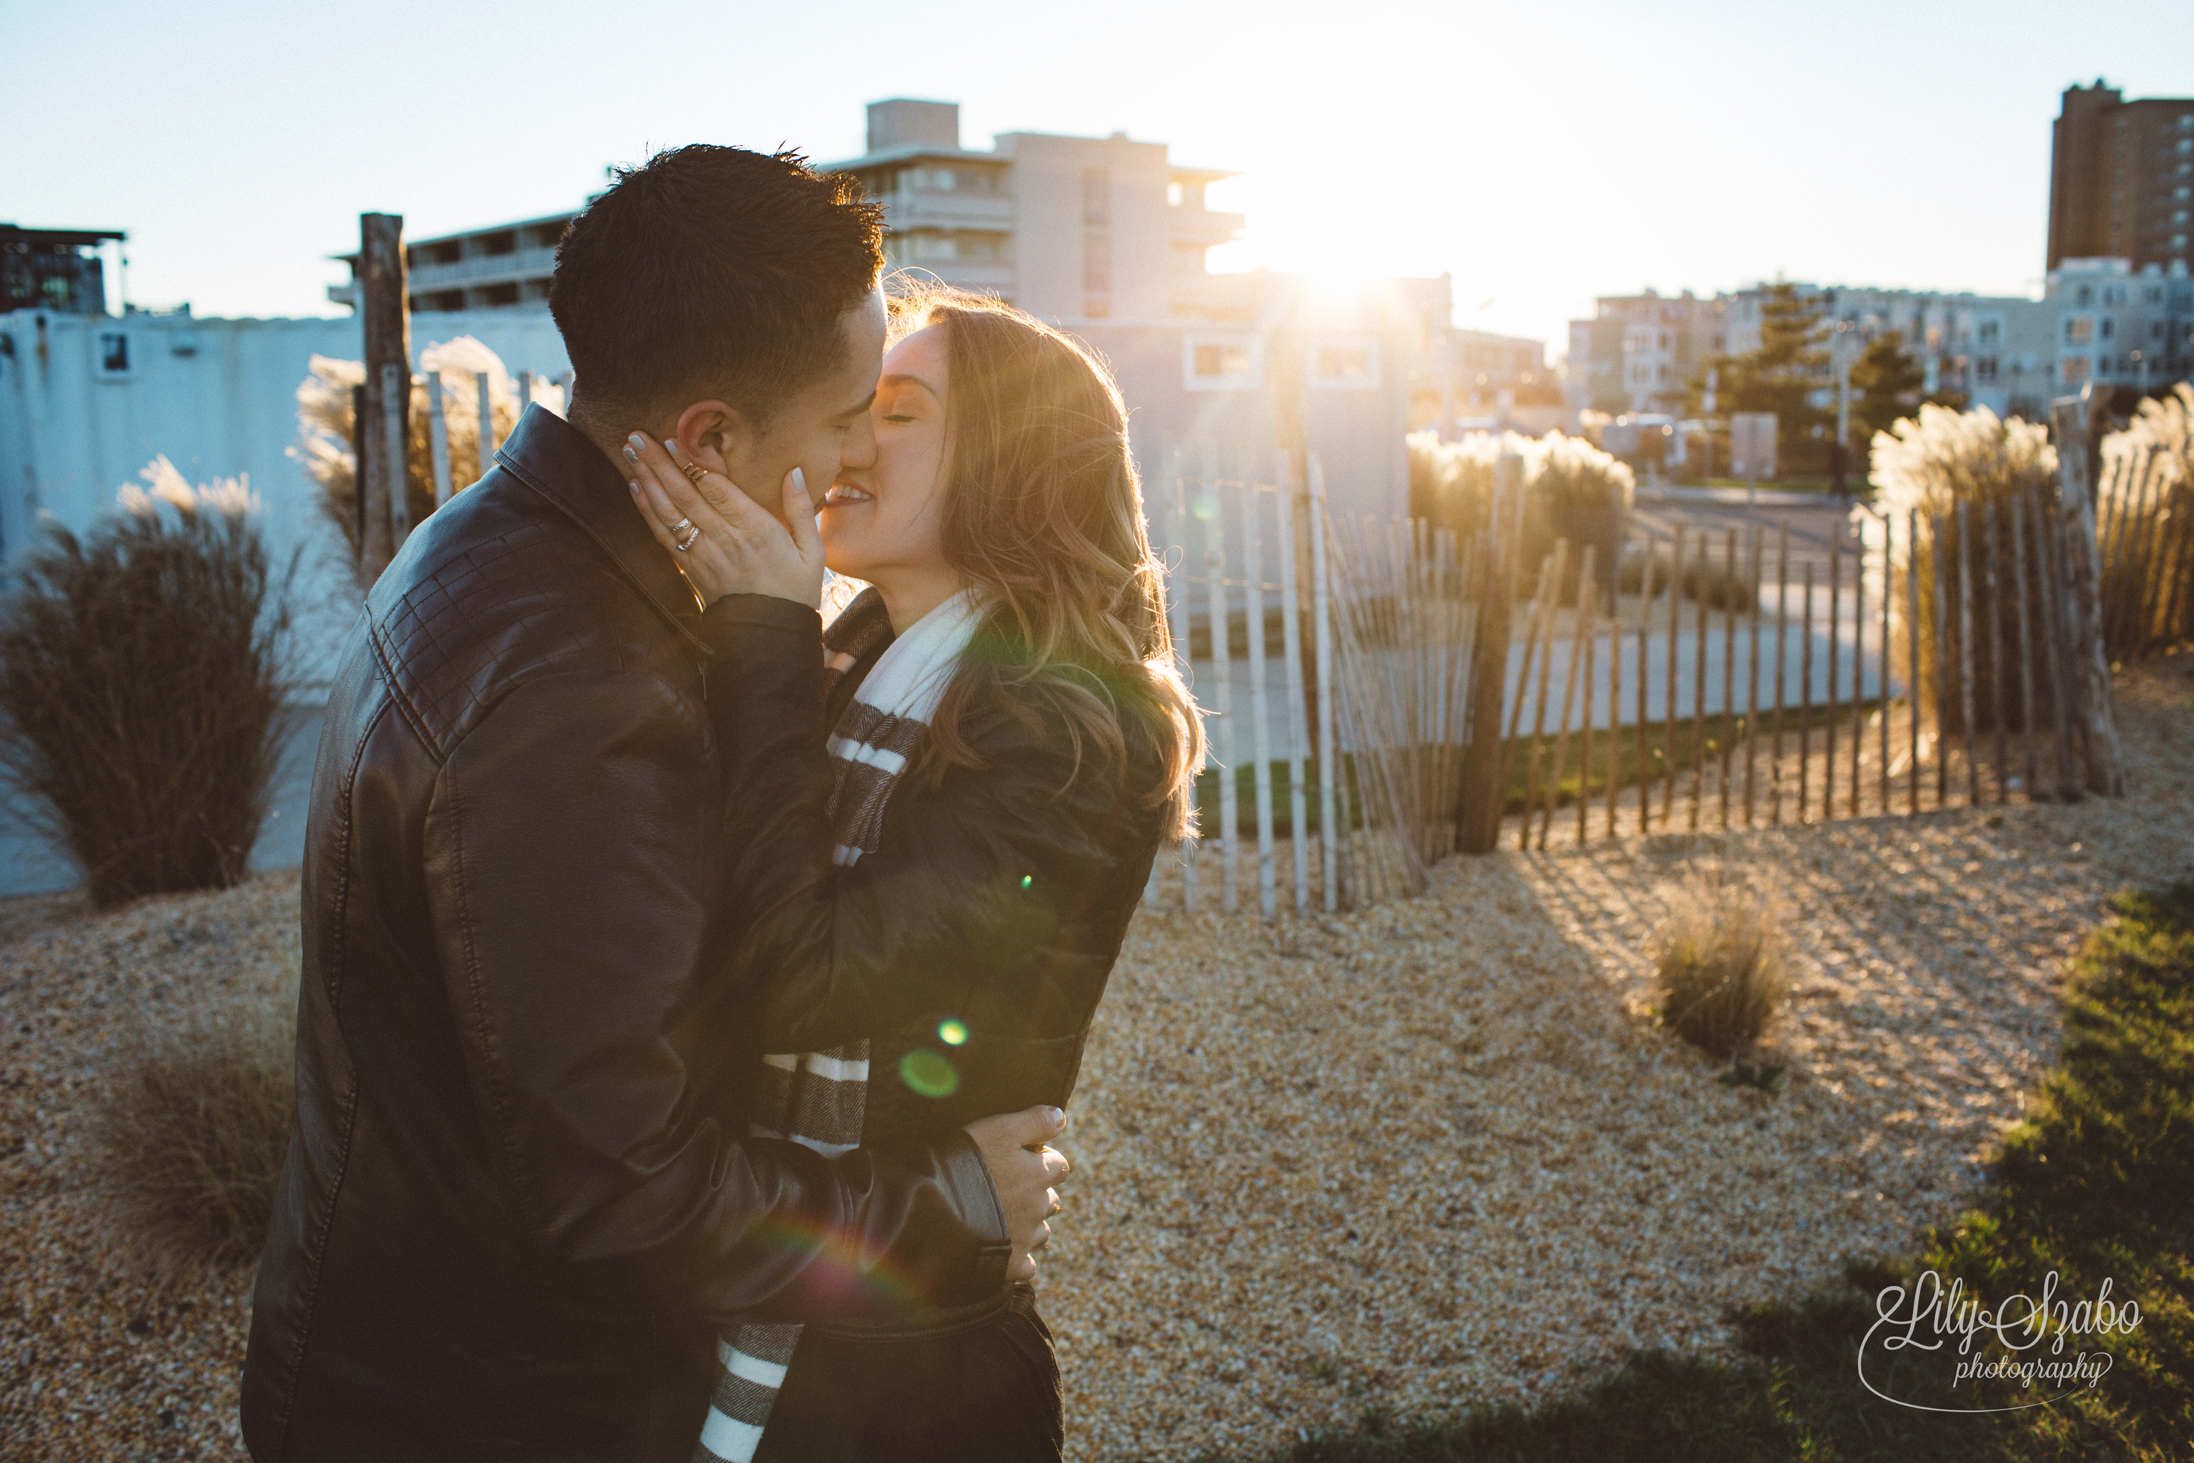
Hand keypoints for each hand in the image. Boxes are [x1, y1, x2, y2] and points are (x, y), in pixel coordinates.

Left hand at [623, 431, 826, 608]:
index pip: (718, 491)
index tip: (675, 439)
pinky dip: (647, 509)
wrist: (768, 634)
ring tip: (631, 451)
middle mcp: (724, 539)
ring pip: (669, 511)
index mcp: (756, 530)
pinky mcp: (689, 567)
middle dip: (660, 463)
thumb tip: (794, 471)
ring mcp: (702, 554)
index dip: (694, 464)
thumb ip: (801, 509)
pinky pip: (663, 534)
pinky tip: (635, 486)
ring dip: (647, 479)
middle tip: (638, 436)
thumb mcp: (812, 551)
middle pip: (686, 495)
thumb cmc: (794, 590)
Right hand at [962, 1106, 1069, 1282]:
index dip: (1041, 1160)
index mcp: (1039, 1174)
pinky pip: (1027, 1265)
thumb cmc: (965, 1164)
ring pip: (1040, 1230)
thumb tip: (1061, 1117)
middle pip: (1049, 1198)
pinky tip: (1000, 1249)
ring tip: (999, 1216)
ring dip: (1027, 1224)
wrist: (937, 1212)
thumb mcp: (998, 1129)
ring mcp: (1026, 1238)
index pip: (1059, 1165)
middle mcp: (1039, 1207)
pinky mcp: (1011, 1264)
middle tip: (1004, 1187)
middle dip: (1035, 1192)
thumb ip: (1034, 1121)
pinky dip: (1018, 1257)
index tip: (1019, 1159)